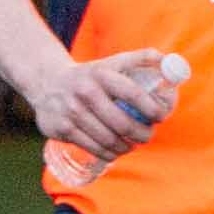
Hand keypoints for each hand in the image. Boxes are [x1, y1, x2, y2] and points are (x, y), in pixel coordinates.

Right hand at [25, 46, 170, 159]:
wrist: (47, 82)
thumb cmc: (90, 75)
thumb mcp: (111, 62)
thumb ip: (140, 59)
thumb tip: (166, 60)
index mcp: (102, 74)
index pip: (134, 94)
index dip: (152, 109)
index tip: (161, 116)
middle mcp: (86, 92)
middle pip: (122, 123)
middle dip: (141, 134)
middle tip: (147, 135)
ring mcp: (72, 112)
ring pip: (108, 140)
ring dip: (126, 147)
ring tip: (133, 145)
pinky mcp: (62, 129)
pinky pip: (92, 148)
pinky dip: (109, 154)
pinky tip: (116, 151)